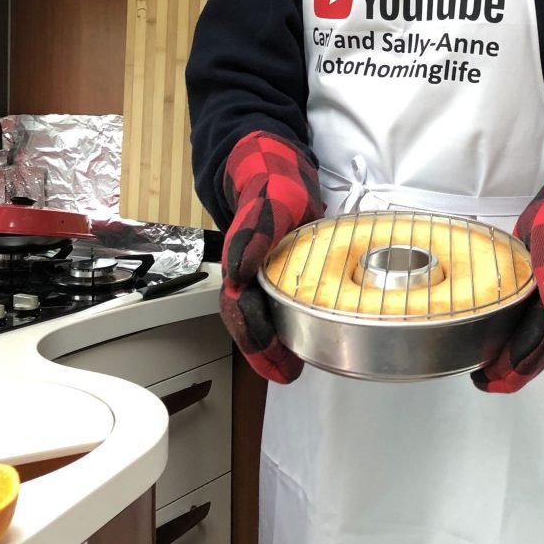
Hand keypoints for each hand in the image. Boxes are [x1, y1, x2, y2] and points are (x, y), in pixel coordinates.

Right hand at [218, 131, 323, 382]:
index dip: (255, 337)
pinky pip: (273, 306)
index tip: (275, 362)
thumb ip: (256, 231)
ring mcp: (259, 274)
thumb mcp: (272, 201)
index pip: (241, 308)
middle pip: (246, 320)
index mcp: (242, 260)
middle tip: (287, 374)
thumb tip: (240, 273)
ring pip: (258, 316)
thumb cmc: (274, 185)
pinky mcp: (275, 274)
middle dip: (263, 351)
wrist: (273, 169)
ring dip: (271, 344)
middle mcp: (245, 272)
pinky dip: (284, 326)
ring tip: (291, 367)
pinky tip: (303, 338)